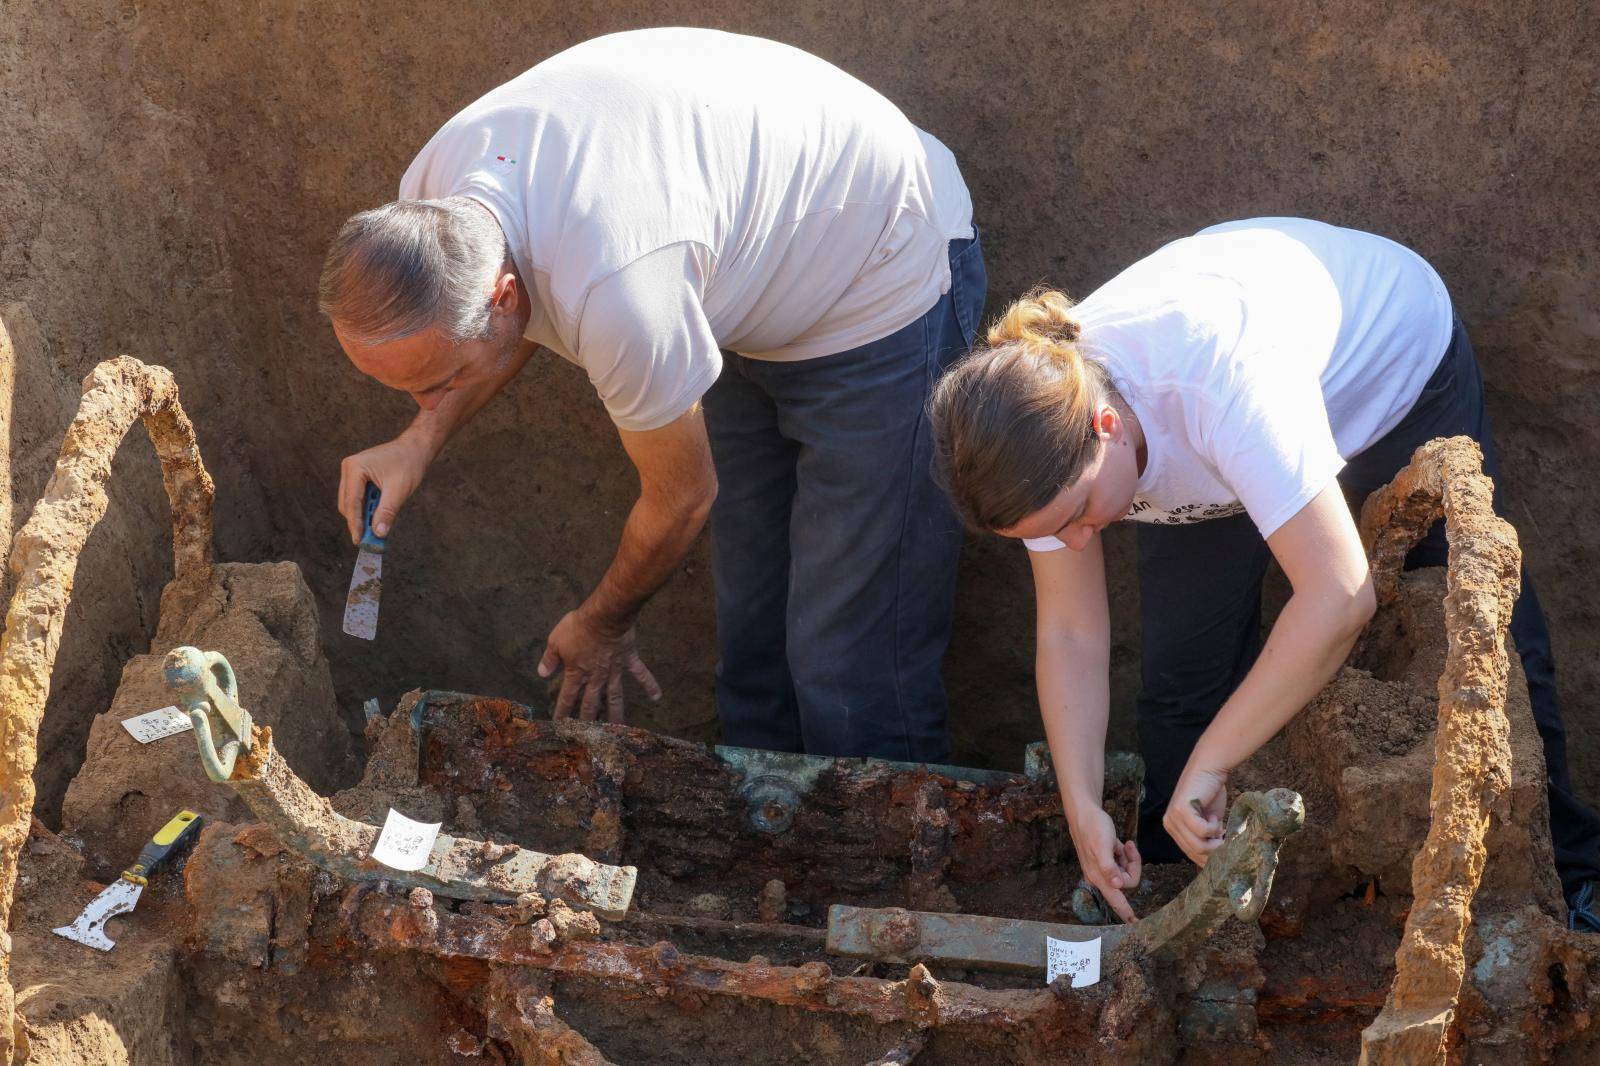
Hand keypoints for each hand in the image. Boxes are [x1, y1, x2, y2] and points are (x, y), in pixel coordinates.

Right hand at [338, 434, 434, 542]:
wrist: (416, 448)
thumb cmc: (409, 464)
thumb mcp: (398, 491)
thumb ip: (386, 513)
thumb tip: (378, 533)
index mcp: (355, 468)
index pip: (351, 503)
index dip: (355, 524)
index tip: (360, 541)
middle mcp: (349, 468)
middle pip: (347, 504)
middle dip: (358, 521)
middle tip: (369, 539)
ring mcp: (352, 471)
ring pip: (351, 502)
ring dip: (363, 515)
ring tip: (376, 528)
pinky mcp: (358, 475)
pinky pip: (358, 497)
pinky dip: (367, 508)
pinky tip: (377, 515)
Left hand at [537, 608, 662, 722]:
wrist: (604, 616)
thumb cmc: (578, 628)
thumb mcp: (555, 641)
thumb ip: (549, 659)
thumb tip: (541, 674)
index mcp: (577, 673)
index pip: (568, 697)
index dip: (563, 711)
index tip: (560, 726)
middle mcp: (596, 677)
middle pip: (592, 703)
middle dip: (589, 720)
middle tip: (590, 736)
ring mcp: (614, 670)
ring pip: (615, 696)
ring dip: (616, 713)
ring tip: (619, 728)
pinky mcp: (628, 660)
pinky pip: (640, 674)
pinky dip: (649, 684)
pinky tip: (657, 696)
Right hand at [1067, 806, 1141, 922]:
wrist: (1084, 813)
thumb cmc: (1093, 827)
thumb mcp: (1102, 846)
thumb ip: (1108, 867)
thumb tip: (1116, 886)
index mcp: (1099, 876)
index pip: (1116, 899)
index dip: (1126, 912)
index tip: (1135, 923)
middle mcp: (1101, 876)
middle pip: (1127, 881)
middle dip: (1132, 864)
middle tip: (1128, 847)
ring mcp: (1103, 870)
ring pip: (1125, 872)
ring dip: (1127, 857)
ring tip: (1120, 844)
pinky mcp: (1105, 862)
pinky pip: (1121, 864)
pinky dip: (1123, 854)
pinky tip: (1117, 843)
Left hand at [1163, 764, 1229, 865]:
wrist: (1209, 769)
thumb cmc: (1211, 794)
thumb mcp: (1208, 822)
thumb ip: (1207, 839)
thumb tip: (1216, 862)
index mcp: (1175, 830)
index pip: (1191, 855)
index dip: (1210, 858)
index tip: (1225, 852)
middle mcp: (1170, 825)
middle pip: (1195, 853)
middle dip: (1215, 850)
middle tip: (1226, 838)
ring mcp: (1173, 818)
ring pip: (1197, 845)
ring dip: (1215, 839)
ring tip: (1220, 825)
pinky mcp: (1180, 810)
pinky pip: (1201, 831)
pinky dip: (1213, 827)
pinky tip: (1214, 816)